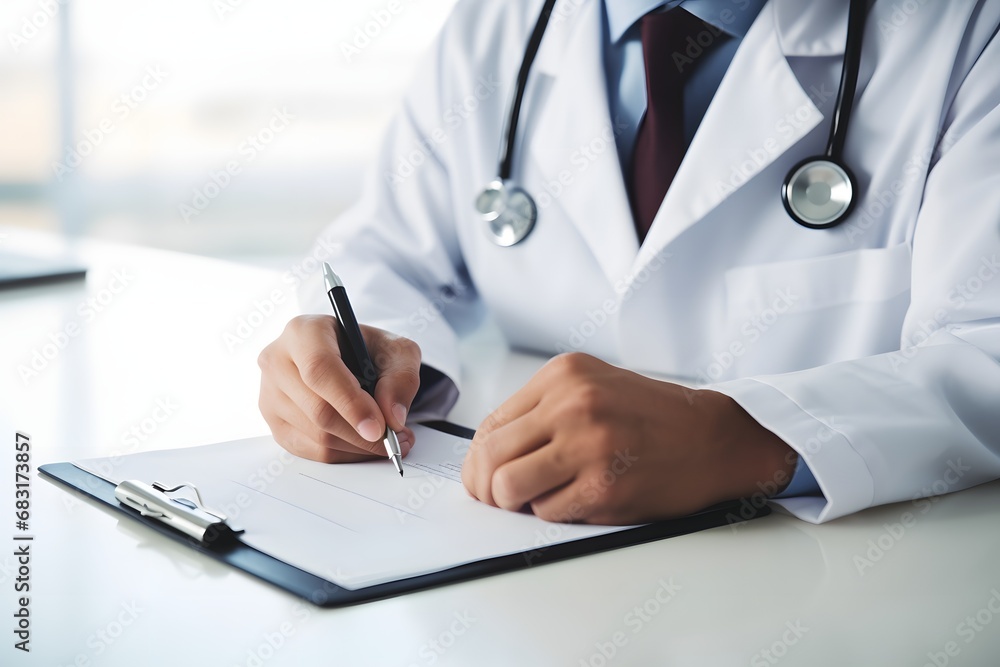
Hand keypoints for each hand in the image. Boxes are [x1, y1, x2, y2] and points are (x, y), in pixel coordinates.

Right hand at [257, 315, 420, 462]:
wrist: (347, 359)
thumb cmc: (368, 350)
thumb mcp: (397, 351)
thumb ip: (402, 378)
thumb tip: (393, 417)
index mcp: (304, 332)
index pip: (320, 370)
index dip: (350, 402)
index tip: (379, 427)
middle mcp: (278, 361)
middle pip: (317, 409)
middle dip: (361, 433)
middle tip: (396, 439)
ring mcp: (270, 395)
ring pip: (315, 435)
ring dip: (358, 446)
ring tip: (388, 440)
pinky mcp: (274, 423)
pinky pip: (311, 451)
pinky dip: (344, 454)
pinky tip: (364, 444)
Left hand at [461, 353, 796, 523]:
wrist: (713, 438)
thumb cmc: (653, 418)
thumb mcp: (593, 387)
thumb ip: (542, 410)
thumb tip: (489, 453)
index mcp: (564, 375)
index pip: (490, 425)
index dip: (478, 460)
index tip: (484, 477)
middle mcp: (573, 404)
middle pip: (489, 457)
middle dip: (483, 488)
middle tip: (495, 500)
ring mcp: (588, 445)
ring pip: (508, 488)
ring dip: (514, 505)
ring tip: (535, 501)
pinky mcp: (604, 486)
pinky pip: (547, 512)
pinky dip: (554, 514)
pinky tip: (579, 500)